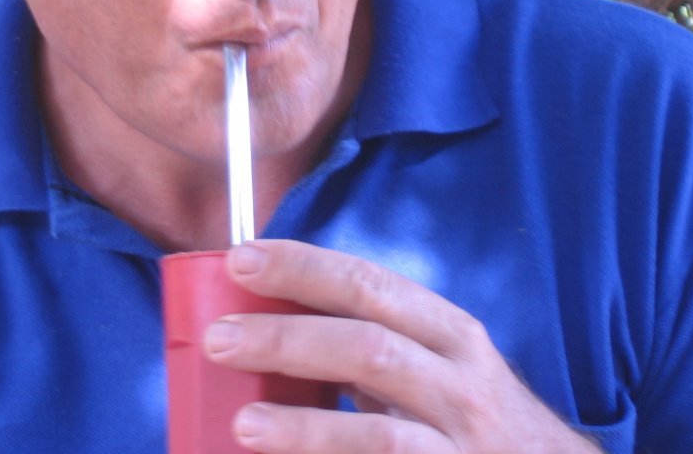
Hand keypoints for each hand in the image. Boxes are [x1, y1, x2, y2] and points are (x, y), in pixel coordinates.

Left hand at [203, 239, 599, 453]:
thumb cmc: (473, 417)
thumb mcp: (440, 365)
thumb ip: (377, 340)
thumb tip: (272, 317)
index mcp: (450, 334)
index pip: (373, 285)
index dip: (305, 268)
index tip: (242, 258)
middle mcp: (460, 384)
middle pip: (370, 349)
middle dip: (289, 338)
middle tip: (219, 337)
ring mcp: (458, 446)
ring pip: (382, 434)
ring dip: (308, 427)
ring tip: (244, 423)